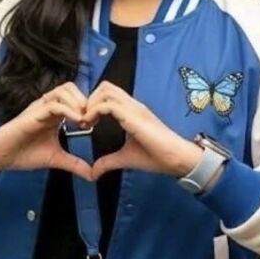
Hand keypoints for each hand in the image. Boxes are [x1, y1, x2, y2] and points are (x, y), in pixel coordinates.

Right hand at [0, 82, 94, 180]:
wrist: (0, 156)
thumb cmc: (23, 154)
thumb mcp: (55, 159)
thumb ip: (74, 163)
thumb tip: (92, 175)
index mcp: (54, 114)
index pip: (75, 98)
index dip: (88, 107)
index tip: (95, 123)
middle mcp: (47, 107)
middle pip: (71, 88)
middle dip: (85, 101)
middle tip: (91, 120)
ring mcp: (40, 108)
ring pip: (63, 91)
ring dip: (78, 103)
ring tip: (84, 121)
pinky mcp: (33, 113)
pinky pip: (53, 104)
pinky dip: (68, 110)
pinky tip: (77, 122)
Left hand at [75, 81, 201, 179]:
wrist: (176, 158)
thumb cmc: (157, 156)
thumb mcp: (125, 158)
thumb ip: (108, 162)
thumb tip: (93, 172)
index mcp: (132, 112)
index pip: (108, 94)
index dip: (93, 104)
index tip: (85, 123)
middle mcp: (133, 106)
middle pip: (105, 86)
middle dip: (89, 100)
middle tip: (83, 120)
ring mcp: (134, 108)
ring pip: (106, 90)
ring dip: (90, 104)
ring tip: (85, 122)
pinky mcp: (134, 116)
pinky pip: (108, 105)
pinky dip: (93, 112)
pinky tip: (89, 126)